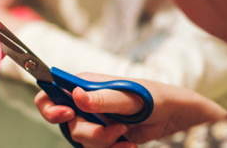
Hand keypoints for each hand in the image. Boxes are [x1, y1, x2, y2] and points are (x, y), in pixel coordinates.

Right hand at [35, 72, 226, 147]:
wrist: (177, 118)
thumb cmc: (155, 97)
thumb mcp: (130, 97)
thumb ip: (102, 98)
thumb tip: (75, 95)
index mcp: (83, 84)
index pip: (49, 91)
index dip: (49, 105)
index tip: (66, 114)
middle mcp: (84, 103)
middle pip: (65, 123)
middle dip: (88, 132)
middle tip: (112, 131)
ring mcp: (93, 121)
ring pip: (81, 140)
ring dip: (104, 142)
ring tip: (126, 135)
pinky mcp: (104, 137)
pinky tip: (129, 147)